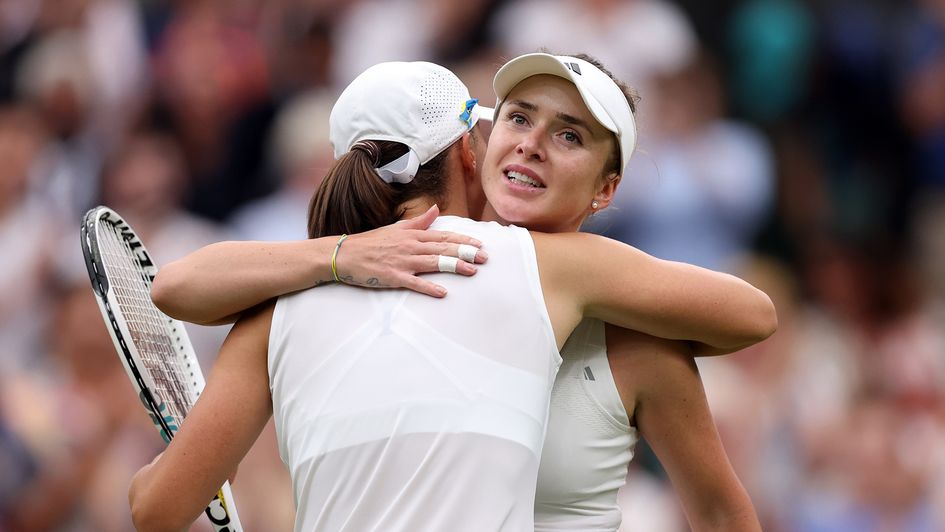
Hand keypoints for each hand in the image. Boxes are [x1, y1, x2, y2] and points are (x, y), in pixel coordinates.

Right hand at [335, 205, 487, 296]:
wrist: (344, 254)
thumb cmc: (371, 242)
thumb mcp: (397, 228)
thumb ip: (419, 221)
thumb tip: (435, 210)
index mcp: (412, 235)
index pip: (443, 236)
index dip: (463, 239)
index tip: (480, 244)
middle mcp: (410, 246)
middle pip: (443, 248)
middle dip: (466, 252)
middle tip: (485, 258)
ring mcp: (402, 261)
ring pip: (433, 263)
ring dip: (454, 266)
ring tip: (472, 271)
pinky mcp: (393, 276)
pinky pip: (414, 283)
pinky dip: (428, 287)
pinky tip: (442, 292)